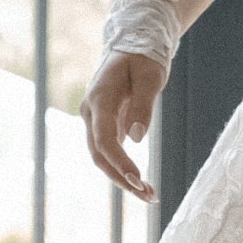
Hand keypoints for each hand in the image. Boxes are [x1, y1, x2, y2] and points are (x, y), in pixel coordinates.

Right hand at [84, 49, 167, 200]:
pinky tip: (143, 184)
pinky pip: (111, 152)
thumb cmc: (143, 58)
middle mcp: (91, 112)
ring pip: (103, 157)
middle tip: (149, 195)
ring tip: (150, 195)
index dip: (119, 160)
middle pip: (100, 154)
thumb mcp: (150, 77)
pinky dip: (125, 169)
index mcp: (99, 98)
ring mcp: (96, 120)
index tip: (138, 178)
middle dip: (122, 178)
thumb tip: (137, 139)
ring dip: (123, 178)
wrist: (133, 46)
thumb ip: (143, 106)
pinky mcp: (106, 125)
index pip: (104, 138)